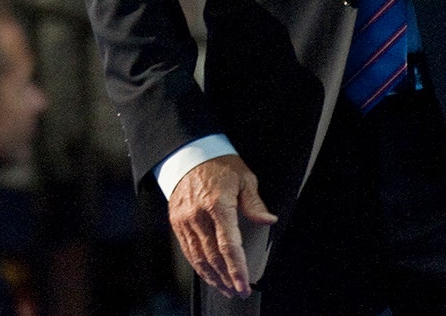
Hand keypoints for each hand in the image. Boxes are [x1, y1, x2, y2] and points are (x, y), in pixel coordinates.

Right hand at [168, 154, 275, 298]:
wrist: (190, 153)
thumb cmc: (220, 164)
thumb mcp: (244, 178)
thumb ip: (255, 203)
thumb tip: (269, 220)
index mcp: (218, 204)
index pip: (229, 245)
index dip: (237, 268)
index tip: (244, 284)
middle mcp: (198, 215)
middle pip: (213, 256)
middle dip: (227, 278)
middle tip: (238, 291)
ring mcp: (185, 219)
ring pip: (199, 257)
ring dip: (213, 276)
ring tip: (226, 288)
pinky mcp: (176, 221)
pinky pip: (188, 250)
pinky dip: (198, 266)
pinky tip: (209, 274)